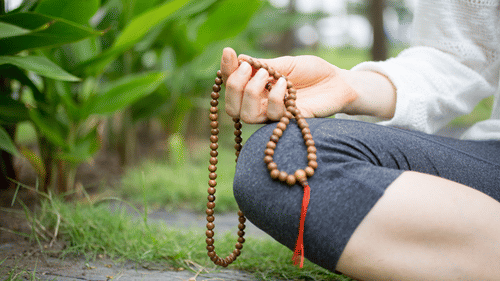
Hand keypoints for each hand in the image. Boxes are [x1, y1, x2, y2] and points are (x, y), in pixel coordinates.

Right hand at [220, 47, 358, 123]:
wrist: (337, 82)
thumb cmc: (311, 72)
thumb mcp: (285, 63)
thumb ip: (262, 65)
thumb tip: (238, 58)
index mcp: (256, 87)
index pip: (231, 84)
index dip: (226, 70)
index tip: (229, 53)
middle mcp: (260, 104)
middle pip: (232, 107)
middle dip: (235, 86)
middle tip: (249, 69)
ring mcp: (273, 115)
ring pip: (247, 116)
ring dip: (252, 92)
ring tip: (267, 75)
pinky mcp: (288, 122)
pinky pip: (273, 115)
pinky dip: (275, 96)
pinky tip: (286, 84)